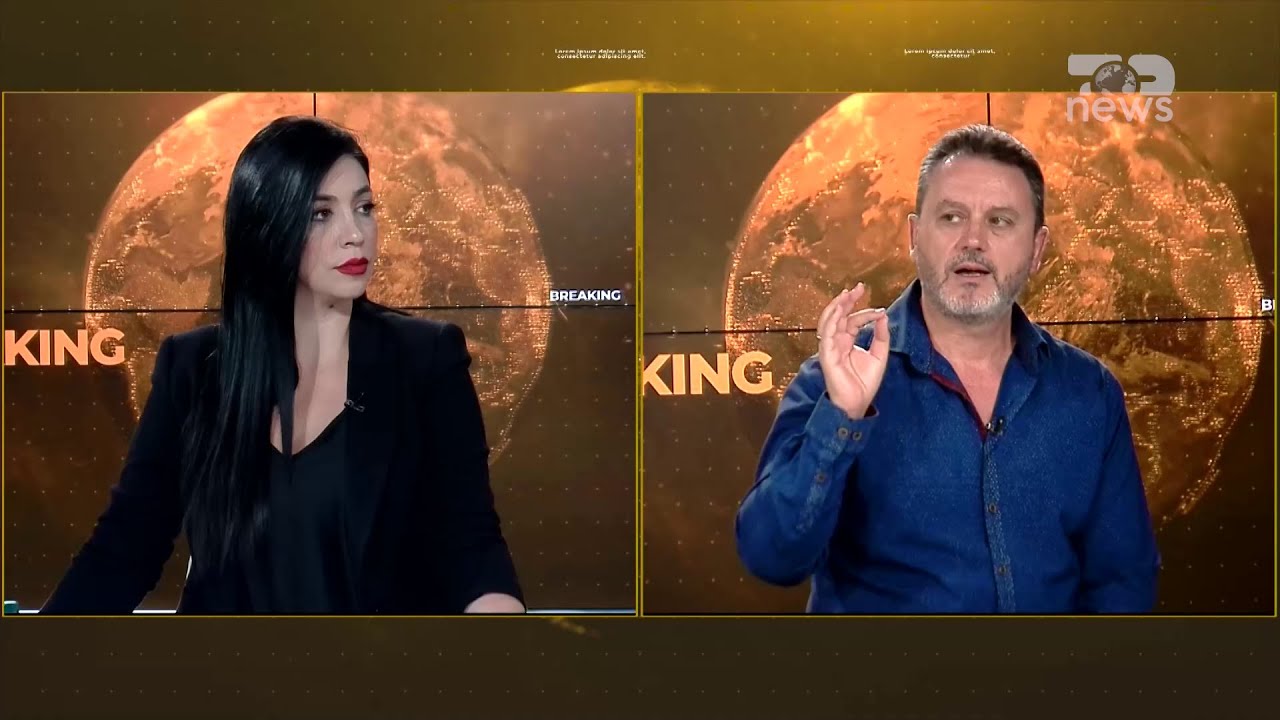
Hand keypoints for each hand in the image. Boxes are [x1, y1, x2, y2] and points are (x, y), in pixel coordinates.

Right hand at [816, 282, 889, 418]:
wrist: (857, 404)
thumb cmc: (864, 383)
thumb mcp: (879, 355)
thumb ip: (881, 336)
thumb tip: (883, 317)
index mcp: (847, 341)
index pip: (853, 321)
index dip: (866, 313)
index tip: (880, 311)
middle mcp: (837, 342)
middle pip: (838, 316)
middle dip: (847, 300)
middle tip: (858, 288)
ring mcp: (830, 348)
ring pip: (829, 321)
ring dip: (837, 306)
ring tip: (847, 294)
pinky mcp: (827, 355)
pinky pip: (826, 335)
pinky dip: (832, 321)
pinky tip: (840, 310)